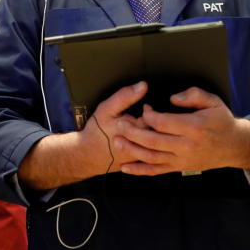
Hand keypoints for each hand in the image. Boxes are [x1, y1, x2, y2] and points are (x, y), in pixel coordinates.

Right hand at [18, 81, 148, 189]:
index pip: (158, 118)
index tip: (145, 108)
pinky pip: (154, 153)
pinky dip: (150, 146)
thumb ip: (125, 96)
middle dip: (155, 123)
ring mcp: (143, 157)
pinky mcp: (141, 164)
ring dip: (154, 135)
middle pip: (162, 132)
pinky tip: (141, 142)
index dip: (152, 110)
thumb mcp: (107, 109)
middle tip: (144, 118)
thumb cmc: (96, 132)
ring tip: (140, 130)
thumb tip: (143, 86)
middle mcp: (143, 146)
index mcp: (137, 131)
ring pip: (159, 144)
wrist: (87, 155)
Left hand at [115, 87, 249, 174]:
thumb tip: (173, 98)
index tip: (144, 108)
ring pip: (152, 157)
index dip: (149, 115)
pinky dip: (140, 171)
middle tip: (121, 124)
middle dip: (133, 132)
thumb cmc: (222, 122)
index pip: (163, 122)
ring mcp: (181, 159)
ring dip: (132, 151)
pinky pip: (156, 171)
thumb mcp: (213, 102)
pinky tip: (126, 167)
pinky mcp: (179, 167)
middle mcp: (186, 146)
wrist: (233, 147)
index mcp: (194, 127)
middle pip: (153, 141)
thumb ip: (193, 95)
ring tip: (117, 142)